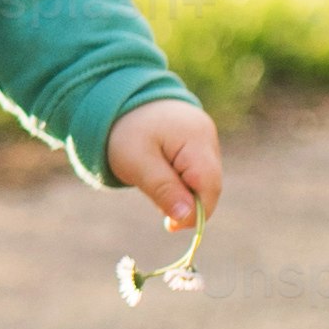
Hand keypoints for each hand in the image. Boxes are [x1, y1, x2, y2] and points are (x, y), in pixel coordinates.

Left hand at [106, 100, 222, 236]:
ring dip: (181, 192)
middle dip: (186, 203)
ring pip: (202, 182)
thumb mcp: (137, 162)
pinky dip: (179, 181)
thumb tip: (187, 216)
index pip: (209, 185)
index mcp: (196, 139)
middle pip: (209, 185)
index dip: (196, 212)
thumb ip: (163, 189)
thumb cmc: (126, 132)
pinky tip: (159, 174)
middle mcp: (208, 138)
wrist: (120, 102)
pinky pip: (195, 172)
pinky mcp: (199, 144)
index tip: (170, 226)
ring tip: (152, 181)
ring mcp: (206, 140)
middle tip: (158, 208)